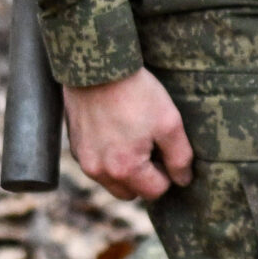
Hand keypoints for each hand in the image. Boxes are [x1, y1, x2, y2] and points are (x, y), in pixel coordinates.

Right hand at [63, 69, 193, 200]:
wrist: (98, 66)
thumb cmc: (137, 93)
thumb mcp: (169, 122)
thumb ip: (180, 158)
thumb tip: (182, 180)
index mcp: (125, 170)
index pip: (156, 191)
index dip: (167, 171)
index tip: (165, 147)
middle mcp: (100, 172)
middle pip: (131, 192)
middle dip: (144, 177)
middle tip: (150, 145)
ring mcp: (84, 160)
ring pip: (112, 181)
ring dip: (125, 169)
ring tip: (132, 136)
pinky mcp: (75, 146)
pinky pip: (96, 164)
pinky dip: (107, 157)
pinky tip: (114, 129)